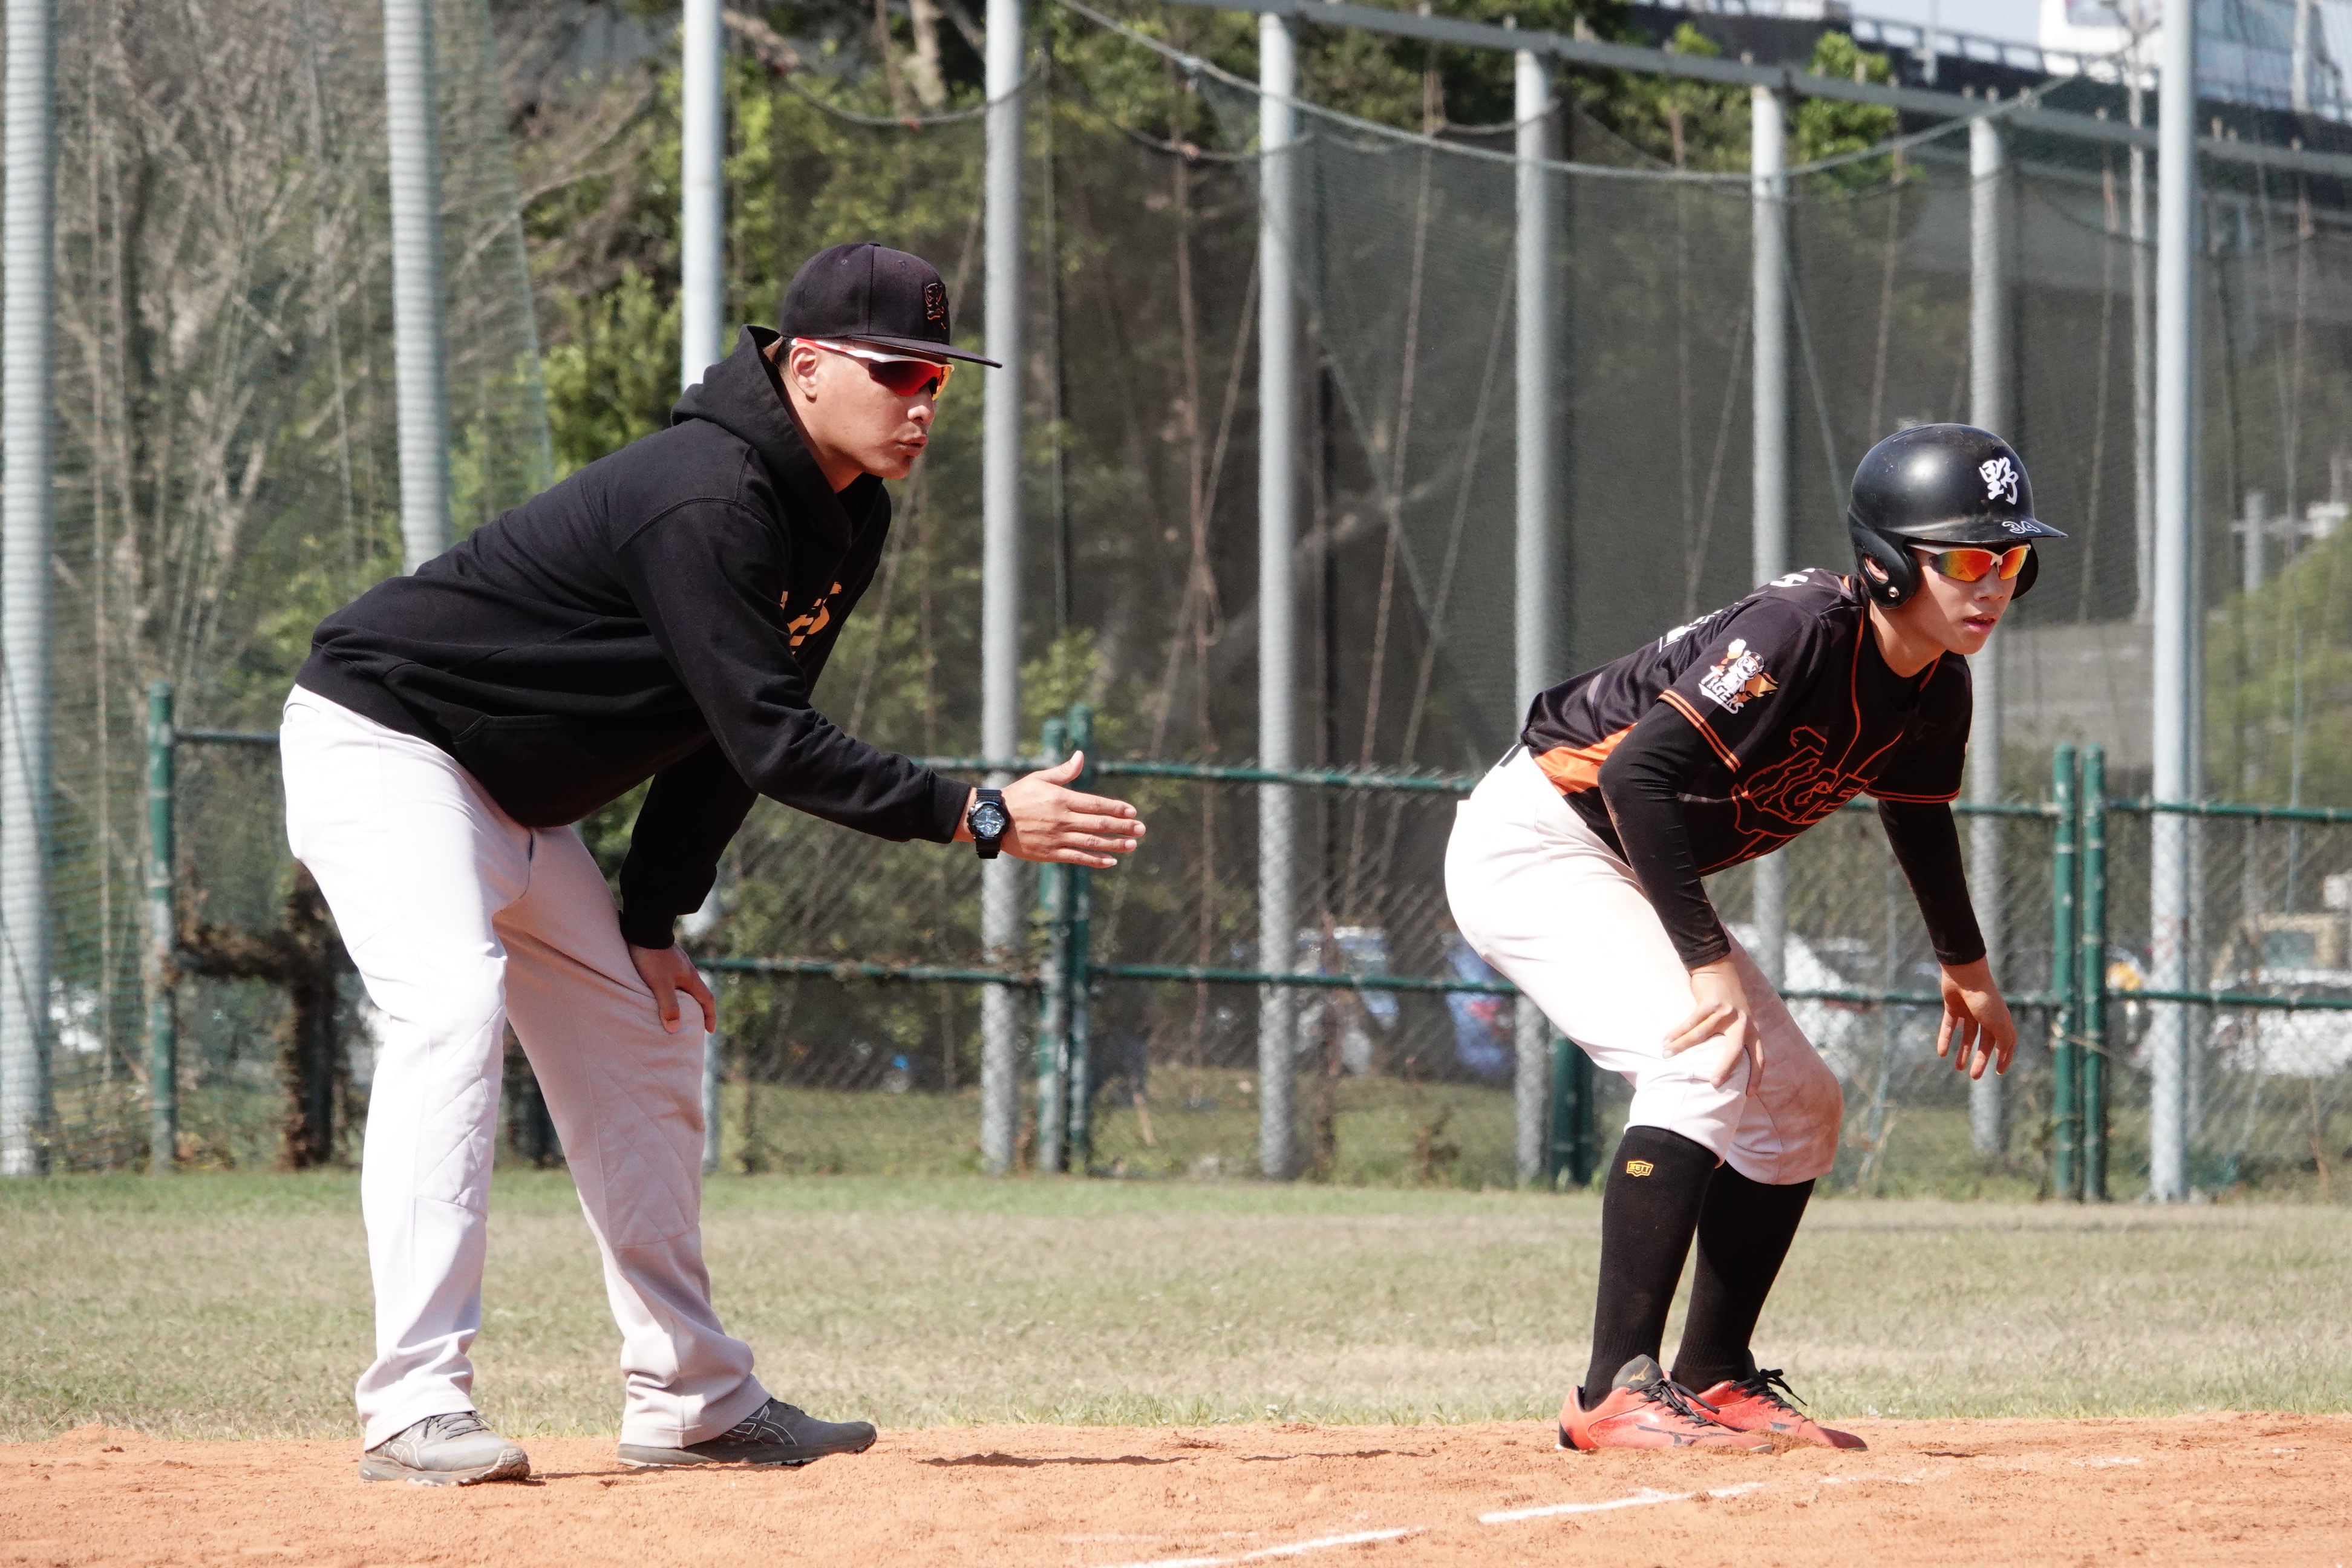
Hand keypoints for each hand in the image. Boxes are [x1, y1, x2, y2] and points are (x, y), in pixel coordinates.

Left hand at [627, 943, 716, 1033]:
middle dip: (698, 1009)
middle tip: (693, 1023)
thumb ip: (669, 1006)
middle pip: (697, 992)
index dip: (710, 1016)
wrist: (645, 930)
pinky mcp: (666, 957)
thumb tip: (675, 1029)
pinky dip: (672, 988)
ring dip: (684, 998)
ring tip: (675, 1008)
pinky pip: (674, 977)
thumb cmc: (653, 958)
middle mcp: (687, 970)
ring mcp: (677, 962)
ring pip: (684, 984)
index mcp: (691, 978)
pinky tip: (661, 989)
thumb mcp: (660, 985)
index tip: (709, 1030)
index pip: (707, 1000)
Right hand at [955, 752, 1144, 868]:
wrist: (992, 820)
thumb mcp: (1039, 778)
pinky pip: (1077, 858)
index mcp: (1061, 799)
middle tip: (1141, 829)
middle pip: (1099, 823)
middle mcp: (1062, 819)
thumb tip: (1081, 755)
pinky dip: (1096, 860)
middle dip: (1123, 826)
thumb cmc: (1017, 796)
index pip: (1096, 803)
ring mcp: (1056, 838)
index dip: (1116, 808)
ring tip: (1132, 845)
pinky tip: (1111, 861)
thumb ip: (1064, 771)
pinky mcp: (1050, 853)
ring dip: (1115, 844)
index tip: (1132, 811)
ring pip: (1092, 842)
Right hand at [1664, 957, 1761, 1091]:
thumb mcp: (1742, 1018)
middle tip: (1714, 1084)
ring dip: (1682, 1046)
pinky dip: (1677, 1032)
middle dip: (1725, 1068)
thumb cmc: (1728, 998)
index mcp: (1752, 1029)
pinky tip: (1667, 1040)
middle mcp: (1742, 1022)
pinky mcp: (1711, 1002)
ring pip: (1702, 1035)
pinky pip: (1691, 1021)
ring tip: (1667, 1055)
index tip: (1749, 1094)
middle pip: (1735, 1050)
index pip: (1759, 1057)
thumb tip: (1726, 1063)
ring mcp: (1726, 1012)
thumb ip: (1738, 1036)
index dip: (1756, 1076)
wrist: (1719, 968)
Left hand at [1936, 956, 2015, 1078]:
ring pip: (1966, 1036)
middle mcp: (1986, 1016)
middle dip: (1980, 1060)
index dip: (2004, 1057)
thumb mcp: (1999, 1023)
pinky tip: (1941, 1053)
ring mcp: (1969, 1011)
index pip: (2006, 1042)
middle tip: (1974, 1077)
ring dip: (1962, 1052)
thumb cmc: (1984, 999)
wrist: (1964, 974)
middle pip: (1984, 1043)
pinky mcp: (1953, 1007)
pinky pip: (1949, 1026)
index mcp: (2001, 1019)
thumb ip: (2004, 1040)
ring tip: (1957, 1068)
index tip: (1999, 1072)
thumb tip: (2004, 1054)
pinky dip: (1945, 1039)